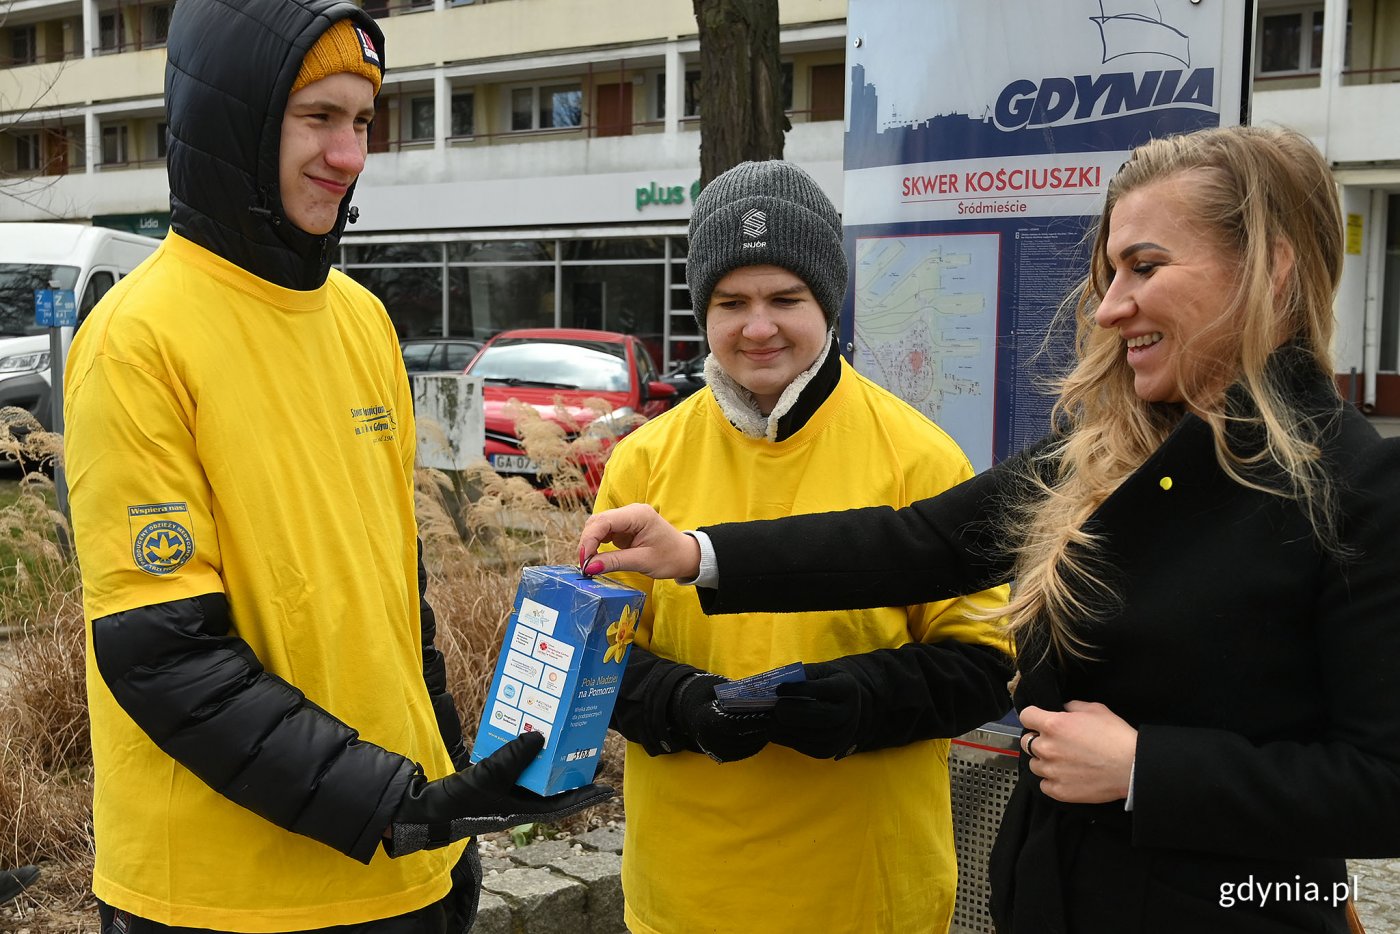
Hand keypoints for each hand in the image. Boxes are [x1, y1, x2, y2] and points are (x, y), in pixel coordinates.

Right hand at [386, 732, 612, 857]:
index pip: (564, 804)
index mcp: (525, 810)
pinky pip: (519, 767)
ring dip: (551, 760)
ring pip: (537, 776)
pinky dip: (527, 754)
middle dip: (572, 771)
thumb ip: (514, 756)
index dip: (586, 795)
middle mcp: (521, 803)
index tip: (608, 787)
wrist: (430, 809)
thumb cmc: (461, 801)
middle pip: (555, 787)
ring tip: (566, 738)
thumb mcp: (490, 776)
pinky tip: (530, 737)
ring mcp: (508, 794)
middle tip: (590, 750)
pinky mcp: (496, 783)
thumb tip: (540, 736)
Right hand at [579, 504, 699, 579]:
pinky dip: (597, 544)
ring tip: (588, 563)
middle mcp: (630, 512)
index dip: (589, 539)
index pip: (604, 521)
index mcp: (638, 515)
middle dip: (587, 542)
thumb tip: (589, 567)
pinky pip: (604, 532)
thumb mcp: (642, 562)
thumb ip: (615, 562)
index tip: (584, 560)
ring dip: (590, 544)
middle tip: (584, 565)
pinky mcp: (624, 527)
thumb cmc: (670, 557)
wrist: (685, 556)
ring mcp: (627, 518)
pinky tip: (596, 558)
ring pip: (598, 526)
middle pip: (598, 521)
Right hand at [671, 673, 771, 762]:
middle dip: (764, 728)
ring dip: (764, 736)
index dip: (754, 722)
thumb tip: (764, 692)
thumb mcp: (718, 688)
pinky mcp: (724, 757)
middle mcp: (709, 740)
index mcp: (706, 720)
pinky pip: (746, 751)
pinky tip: (768, 731)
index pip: (734, 726)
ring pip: (748, 747)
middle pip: (744, 738)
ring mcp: (716, 751)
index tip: (771, 714)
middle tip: (781, 718)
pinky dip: (759, 742)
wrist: (691, 712)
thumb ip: (738, 693)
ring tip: (778, 724)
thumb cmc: (707, 695)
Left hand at [770, 663, 861, 758]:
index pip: (824, 689)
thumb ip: (801, 676)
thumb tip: (775, 685)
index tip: (779, 689)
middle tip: (774, 708)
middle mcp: (849, 713)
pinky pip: (806, 748)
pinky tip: (774, 731)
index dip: (800, 690)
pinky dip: (786, 740)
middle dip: (794, 713)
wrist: (845, 703)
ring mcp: (842, 734)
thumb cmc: (825, 682)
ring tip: (769, 719)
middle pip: (822, 716)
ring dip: (785, 728)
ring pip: (812, 735)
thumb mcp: (819, 672)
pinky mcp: (830, 750)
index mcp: (847, 688)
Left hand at [1019, 701, 1136, 803]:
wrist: (1132, 767)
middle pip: (1026, 741)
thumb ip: (1072, 706)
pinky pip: (1044, 784)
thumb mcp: (1095, 709)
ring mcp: (1052, 771)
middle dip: (1037, 739)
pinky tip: (1065, 776)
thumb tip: (1062, 709)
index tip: (1039, 720)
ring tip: (1063, 761)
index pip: (1026, 716)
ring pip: (1034, 764)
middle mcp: (1047, 747)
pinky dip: (1051, 781)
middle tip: (1055, 742)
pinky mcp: (1059, 791)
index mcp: (1053, 724)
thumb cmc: (1116, 737)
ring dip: (1044, 761)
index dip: (1033, 716)